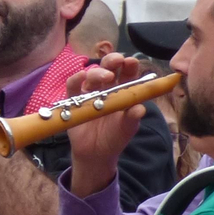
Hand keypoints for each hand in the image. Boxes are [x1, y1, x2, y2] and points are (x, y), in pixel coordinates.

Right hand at [66, 55, 145, 195]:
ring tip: (106, 77)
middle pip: (108, 68)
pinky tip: (81, 77)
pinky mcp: (74, 100)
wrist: (95, 154)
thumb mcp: (127, 129)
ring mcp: (89, 93)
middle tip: (117, 60)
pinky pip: (73, 86)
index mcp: (122, 91)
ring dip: (98, 72)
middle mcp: (106, 88)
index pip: (127, 73)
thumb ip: (133, 118)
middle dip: (112, 61)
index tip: (131, 62)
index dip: (129, 65)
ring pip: (92, 75)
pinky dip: (76, 79)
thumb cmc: (115, 137)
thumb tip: (140, 108)